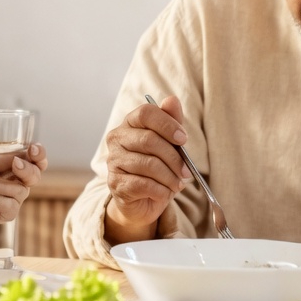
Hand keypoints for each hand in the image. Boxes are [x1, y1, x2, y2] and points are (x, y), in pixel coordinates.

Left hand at [0, 142, 47, 229]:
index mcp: (17, 164)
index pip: (37, 159)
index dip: (39, 154)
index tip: (33, 147)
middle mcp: (19, 181)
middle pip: (35, 175)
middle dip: (27, 168)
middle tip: (15, 163)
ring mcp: (15, 198)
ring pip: (20, 190)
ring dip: (1, 184)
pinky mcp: (8, 213)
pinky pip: (10, 205)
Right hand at [105, 95, 190, 241]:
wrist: (144, 200)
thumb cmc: (158, 168)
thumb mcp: (170, 144)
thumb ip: (171, 122)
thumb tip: (172, 99)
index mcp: (130, 123)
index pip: (145, 113)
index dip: (167, 124)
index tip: (183, 139)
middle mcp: (117, 138)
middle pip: (148, 139)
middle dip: (173, 157)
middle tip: (186, 171)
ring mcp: (113, 161)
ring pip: (148, 164)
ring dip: (170, 177)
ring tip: (177, 184)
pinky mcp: (115, 183)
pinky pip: (143, 184)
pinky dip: (160, 191)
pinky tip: (164, 192)